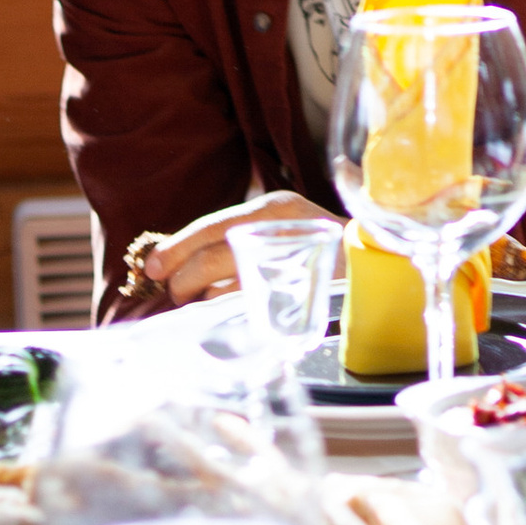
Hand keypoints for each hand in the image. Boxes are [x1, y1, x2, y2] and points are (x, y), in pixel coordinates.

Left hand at [126, 190, 328, 313]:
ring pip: (226, 288)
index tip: (153, 267)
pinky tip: (225, 315)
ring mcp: (294, 265)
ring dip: (204, 302)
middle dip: (183, 281)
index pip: (212, 226)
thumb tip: (178, 261)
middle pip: (213, 258)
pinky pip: (247, 311)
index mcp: (274, 209)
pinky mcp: (299, 298)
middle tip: (177, 294)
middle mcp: (284, 230)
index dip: (177, 247)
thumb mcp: (279, 230)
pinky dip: (227, 315)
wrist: (372, 269)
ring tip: (202, 305)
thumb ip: (238, 238)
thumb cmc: (315, 251)